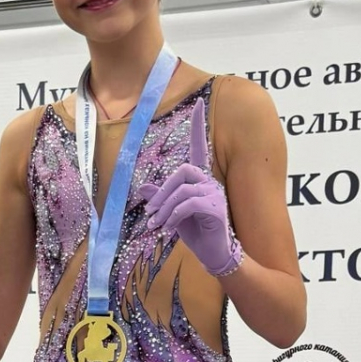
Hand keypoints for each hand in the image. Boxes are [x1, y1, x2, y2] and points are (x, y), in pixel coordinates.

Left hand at [146, 97, 243, 278]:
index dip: (199, 126)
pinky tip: (168, 229)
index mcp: (201, 181)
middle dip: (162, 192)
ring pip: (183, 187)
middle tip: (150, 214)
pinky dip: (174, 215)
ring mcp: (215, 194)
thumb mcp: (173, 216)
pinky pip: (189, 203)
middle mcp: (210, 183)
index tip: (199, 103)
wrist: (216, 257)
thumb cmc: (198, 235)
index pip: (200, 148)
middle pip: (182, 170)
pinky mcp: (216, 209)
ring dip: (164, 207)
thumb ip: (161, 200)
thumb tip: (144, 188)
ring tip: (157, 225)